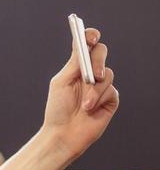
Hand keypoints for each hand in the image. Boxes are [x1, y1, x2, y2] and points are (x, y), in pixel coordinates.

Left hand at [42, 26, 118, 161]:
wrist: (63, 133)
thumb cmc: (57, 109)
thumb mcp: (62, 82)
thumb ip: (74, 63)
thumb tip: (83, 44)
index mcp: (76, 66)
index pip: (87, 45)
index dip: (90, 37)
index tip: (91, 38)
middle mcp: (90, 73)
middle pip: (101, 52)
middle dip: (98, 61)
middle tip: (93, 73)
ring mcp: (101, 85)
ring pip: (107, 74)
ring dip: (94, 90)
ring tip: (85, 104)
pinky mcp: (110, 99)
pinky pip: (111, 90)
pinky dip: (99, 98)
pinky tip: (90, 109)